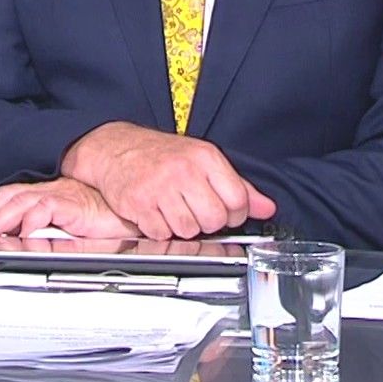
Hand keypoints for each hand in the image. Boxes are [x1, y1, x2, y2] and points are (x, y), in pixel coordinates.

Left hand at [0, 177, 141, 247]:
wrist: (131, 211)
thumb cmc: (105, 222)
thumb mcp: (67, 233)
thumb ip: (45, 238)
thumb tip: (20, 250)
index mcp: (46, 197)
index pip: (8, 200)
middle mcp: (49, 192)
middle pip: (7, 198)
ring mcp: (60, 195)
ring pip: (19, 201)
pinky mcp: (73, 203)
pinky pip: (45, 207)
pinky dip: (30, 221)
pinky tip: (21, 234)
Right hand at [62, 122, 276, 239]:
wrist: (115, 148)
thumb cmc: (161, 155)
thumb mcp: (203, 161)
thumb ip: (237, 186)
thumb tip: (267, 208)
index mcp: (205, 157)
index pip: (238, 201)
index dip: (233, 214)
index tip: (222, 210)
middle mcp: (183, 170)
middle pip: (215, 219)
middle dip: (207, 223)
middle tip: (195, 212)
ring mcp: (159, 187)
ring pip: (188, 230)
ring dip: (182, 228)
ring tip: (173, 211)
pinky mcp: (138, 203)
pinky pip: (161, 233)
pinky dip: (159, 230)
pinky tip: (155, 213)